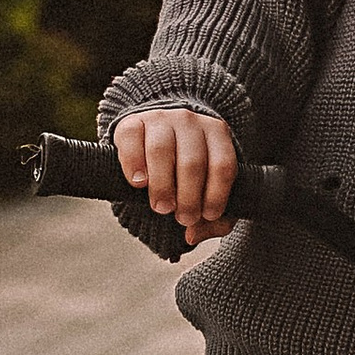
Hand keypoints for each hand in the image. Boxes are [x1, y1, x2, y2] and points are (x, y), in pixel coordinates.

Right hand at [113, 106, 237, 244]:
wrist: (156, 133)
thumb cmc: (187, 167)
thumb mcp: (208, 185)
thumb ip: (213, 216)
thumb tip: (192, 235)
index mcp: (217, 133)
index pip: (223, 165)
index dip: (216, 195)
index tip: (207, 216)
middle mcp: (190, 121)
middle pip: (192, 162)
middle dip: (189, 197)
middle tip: (183, 218)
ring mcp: (160, 119)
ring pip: (162, 151)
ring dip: (162, 185)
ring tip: (162, 207)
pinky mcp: (131, 122)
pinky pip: (132, 140)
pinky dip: (134, 164)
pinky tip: (139, 183)